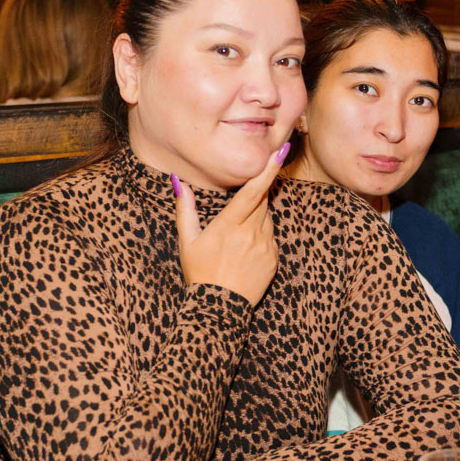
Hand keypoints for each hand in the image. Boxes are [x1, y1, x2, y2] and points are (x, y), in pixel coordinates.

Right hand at [174, 142, 288, 306]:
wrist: (220, 308)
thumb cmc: (200, 273)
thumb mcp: (187, 241)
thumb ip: (185, 209)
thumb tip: (179, 182)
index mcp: (230, 225)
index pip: (253, 191)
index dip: (268, 169)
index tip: (280, 151)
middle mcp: (252, 233)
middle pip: (262, 201)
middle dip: (255, 195)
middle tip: (238, 208)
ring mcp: (266, 246)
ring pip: (267, 218)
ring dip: (256, 218)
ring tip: (236, 239)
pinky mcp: (274, 259)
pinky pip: (271, 237)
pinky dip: (261, 237)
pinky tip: (244, 253)